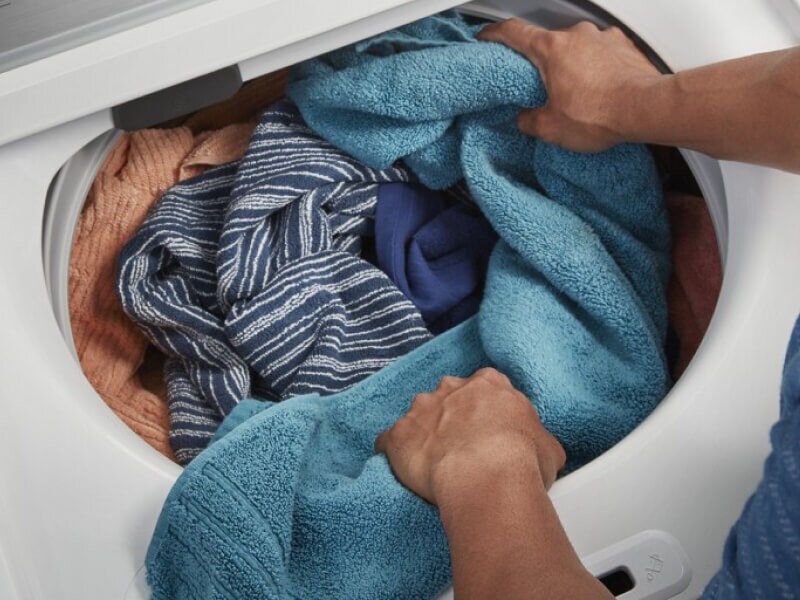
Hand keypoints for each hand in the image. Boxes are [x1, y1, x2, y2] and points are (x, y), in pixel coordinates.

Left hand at [374, 367, 565, 505]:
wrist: (488, 476)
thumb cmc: (522, 460)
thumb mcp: (548, 445)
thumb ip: (537, 438)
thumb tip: (541, 450)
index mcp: (489, 385)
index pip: (484, 387)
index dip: (484, 411)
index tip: (488, 431)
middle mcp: (451, 388)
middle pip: (447, 397)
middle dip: (451, 419)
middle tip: (464, 451)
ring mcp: (420, 409)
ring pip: (417, 418)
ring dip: (423, 436)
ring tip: (435, 465)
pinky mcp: (397, 435)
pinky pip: (387, 442)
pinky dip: (393, 455)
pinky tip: (402, 471)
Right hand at [479, 19, 661, 151]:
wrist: (645, 109)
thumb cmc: (601, 113)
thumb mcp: (551, 128)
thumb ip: (529, 120)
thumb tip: (524, 118)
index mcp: (551, 49)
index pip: (514, 32)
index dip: (496, 34)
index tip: (487, 37)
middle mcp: (576, 35)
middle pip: (548, 42)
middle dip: (543, 62)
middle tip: (541, 85)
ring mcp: (602, 38)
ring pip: (577, 47)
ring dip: (573, 65)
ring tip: (576, 93)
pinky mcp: (624, 46)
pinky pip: (602, 53)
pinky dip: (596, 67)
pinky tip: (599, 89)